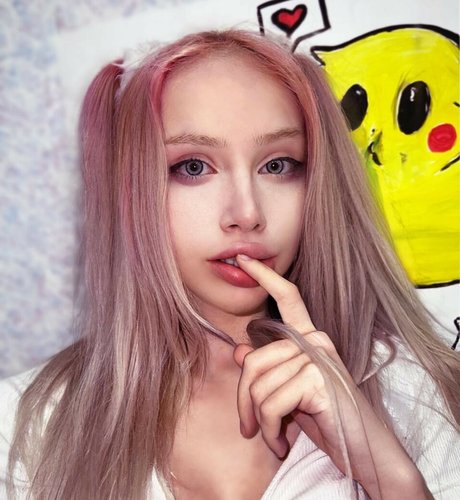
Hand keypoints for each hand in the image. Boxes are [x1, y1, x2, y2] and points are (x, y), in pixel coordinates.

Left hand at [233, 254, 430, 498]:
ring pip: (259, 386)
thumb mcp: (289, 391)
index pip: (288, 297)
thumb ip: (267, 369)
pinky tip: (280, 441)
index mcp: (310, 337)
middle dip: (243, 400)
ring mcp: (319, 356)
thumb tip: (241, 349)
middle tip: (250, 427)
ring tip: (273, 436)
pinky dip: (270, 430)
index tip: (244, 259)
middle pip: (254, 360)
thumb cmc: (326, 419)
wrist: (364, 452)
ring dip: (260, 422)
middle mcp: (316, 340)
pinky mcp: (319, 378)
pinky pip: (271, 404)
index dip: (265, 276)